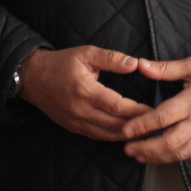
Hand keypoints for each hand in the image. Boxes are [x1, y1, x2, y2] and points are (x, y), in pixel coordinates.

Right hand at [15, 45, 146, 140]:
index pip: (118, 106)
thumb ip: (112, 58)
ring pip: (108, 135)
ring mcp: (77, 122)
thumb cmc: (61, 63)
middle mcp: (81, 111)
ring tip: (147, 132)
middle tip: (157, 125)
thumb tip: (135, 63)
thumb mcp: (86, 53)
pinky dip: (114, 137)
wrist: (33, 78)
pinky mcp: (74, 128)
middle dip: (138, 126)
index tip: (155, 111)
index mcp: (86, 91)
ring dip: (128, 135)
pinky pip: (98, 137)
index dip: (138, 111)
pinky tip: (128, 134)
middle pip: (116, 125)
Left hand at [120, 55, 190, 163]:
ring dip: (157, 157)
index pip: (162, 117)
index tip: (125, 131)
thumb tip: (141, 66)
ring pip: (180, 153)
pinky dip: (175, 157)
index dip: (141, 126)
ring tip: (140, 156)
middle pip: (170, 142)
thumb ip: (166, 68)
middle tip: (128, 149)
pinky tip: (162, 156)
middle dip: (146, 148)